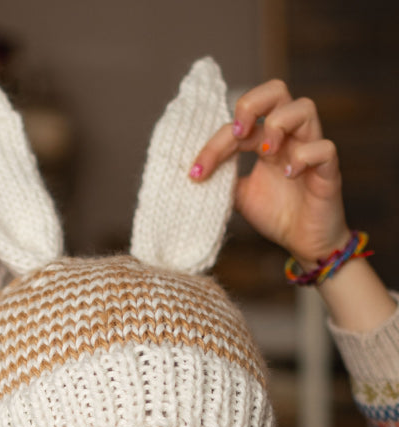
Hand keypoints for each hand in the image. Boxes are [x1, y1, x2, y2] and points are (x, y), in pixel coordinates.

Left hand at [191, 79, 349, 265]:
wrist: (304, 241)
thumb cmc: (275, 213)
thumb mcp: (238, 195)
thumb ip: (222, 179)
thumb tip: (193, 173)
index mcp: (265, 140)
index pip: (239, 122)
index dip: (215, 143)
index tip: (196, 172)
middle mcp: (289, 138)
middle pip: (276, 90)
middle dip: (251, 104)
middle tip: (238, 134)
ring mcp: (310, 150)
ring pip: (305, 108)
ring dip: (278, 125)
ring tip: (265, 153)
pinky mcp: (328, 171)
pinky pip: (325, 148)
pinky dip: (304, 156)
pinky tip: (289, 175)